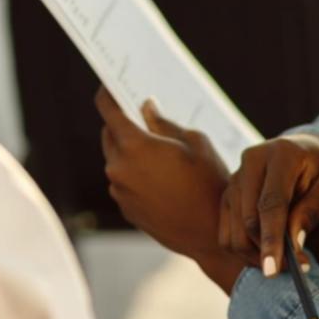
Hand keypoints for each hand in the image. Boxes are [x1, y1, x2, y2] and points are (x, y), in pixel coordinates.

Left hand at [95, 89, 244, 289]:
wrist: (211, 234)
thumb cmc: (209, 183)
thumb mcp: (195, 143)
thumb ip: (164, 123)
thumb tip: (146, 108)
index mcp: (135, 146)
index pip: (109, 111)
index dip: (107, 94)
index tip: (108, 84)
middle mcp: (119, 168)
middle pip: (110, 135)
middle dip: (121, 124)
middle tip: (141, 118)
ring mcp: (120, 191)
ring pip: (116, 160)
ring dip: (128, 151)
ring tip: (157, 152)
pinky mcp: (126, 209)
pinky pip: (123, 182)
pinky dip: (133, 174)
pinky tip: (159, 178)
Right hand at [220, 135, 318, 277]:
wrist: (303, 153)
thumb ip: (310, 212)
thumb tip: (293, 245)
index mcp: (280, 155)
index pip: (271, 202)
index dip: (272, 238)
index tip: (273, 269)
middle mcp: (250, 161)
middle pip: (248, 219)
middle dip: (267, 251)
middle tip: (295, 268)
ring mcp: (234, 177)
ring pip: (235, 230)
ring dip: (256, 255)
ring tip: (283, 260)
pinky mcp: (227, 194)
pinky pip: (227, 234)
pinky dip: (244, 251)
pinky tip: (265, 252)